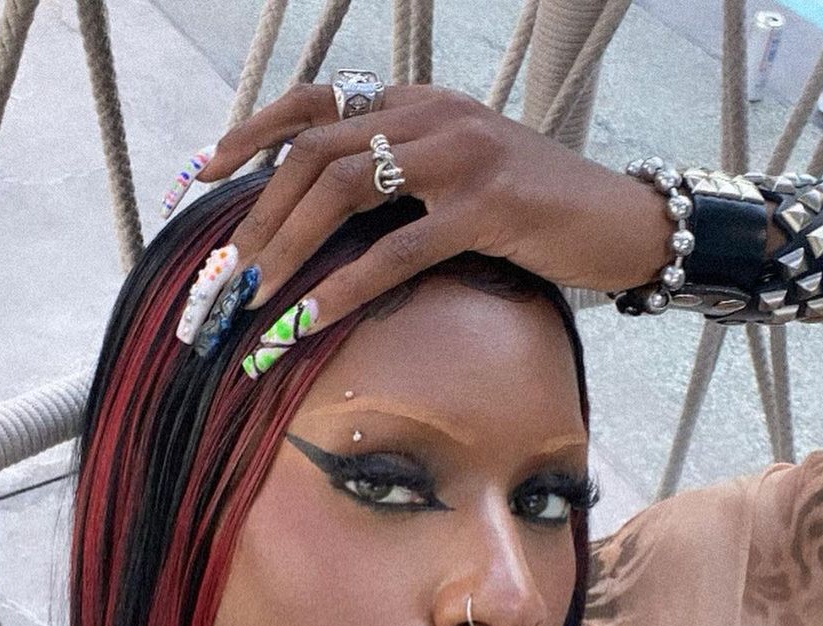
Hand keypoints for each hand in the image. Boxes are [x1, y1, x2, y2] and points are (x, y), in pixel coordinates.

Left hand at [167, 84, 671, 341]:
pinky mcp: (487, 208)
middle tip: (221, 279)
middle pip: (313, 153)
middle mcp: (430, 116)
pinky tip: (307, 323)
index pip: (315, 104)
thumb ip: (401, 185)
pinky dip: (344, 288)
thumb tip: (327, 229)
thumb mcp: (460, 181)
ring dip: (286, 250)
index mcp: (417, 104)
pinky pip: (397, 250)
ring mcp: (459, 156)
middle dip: (256, 217)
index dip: (250, 134)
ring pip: (343, 190)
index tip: (199, 175)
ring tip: (250, 303)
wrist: (623, 220)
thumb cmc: (538, 213)